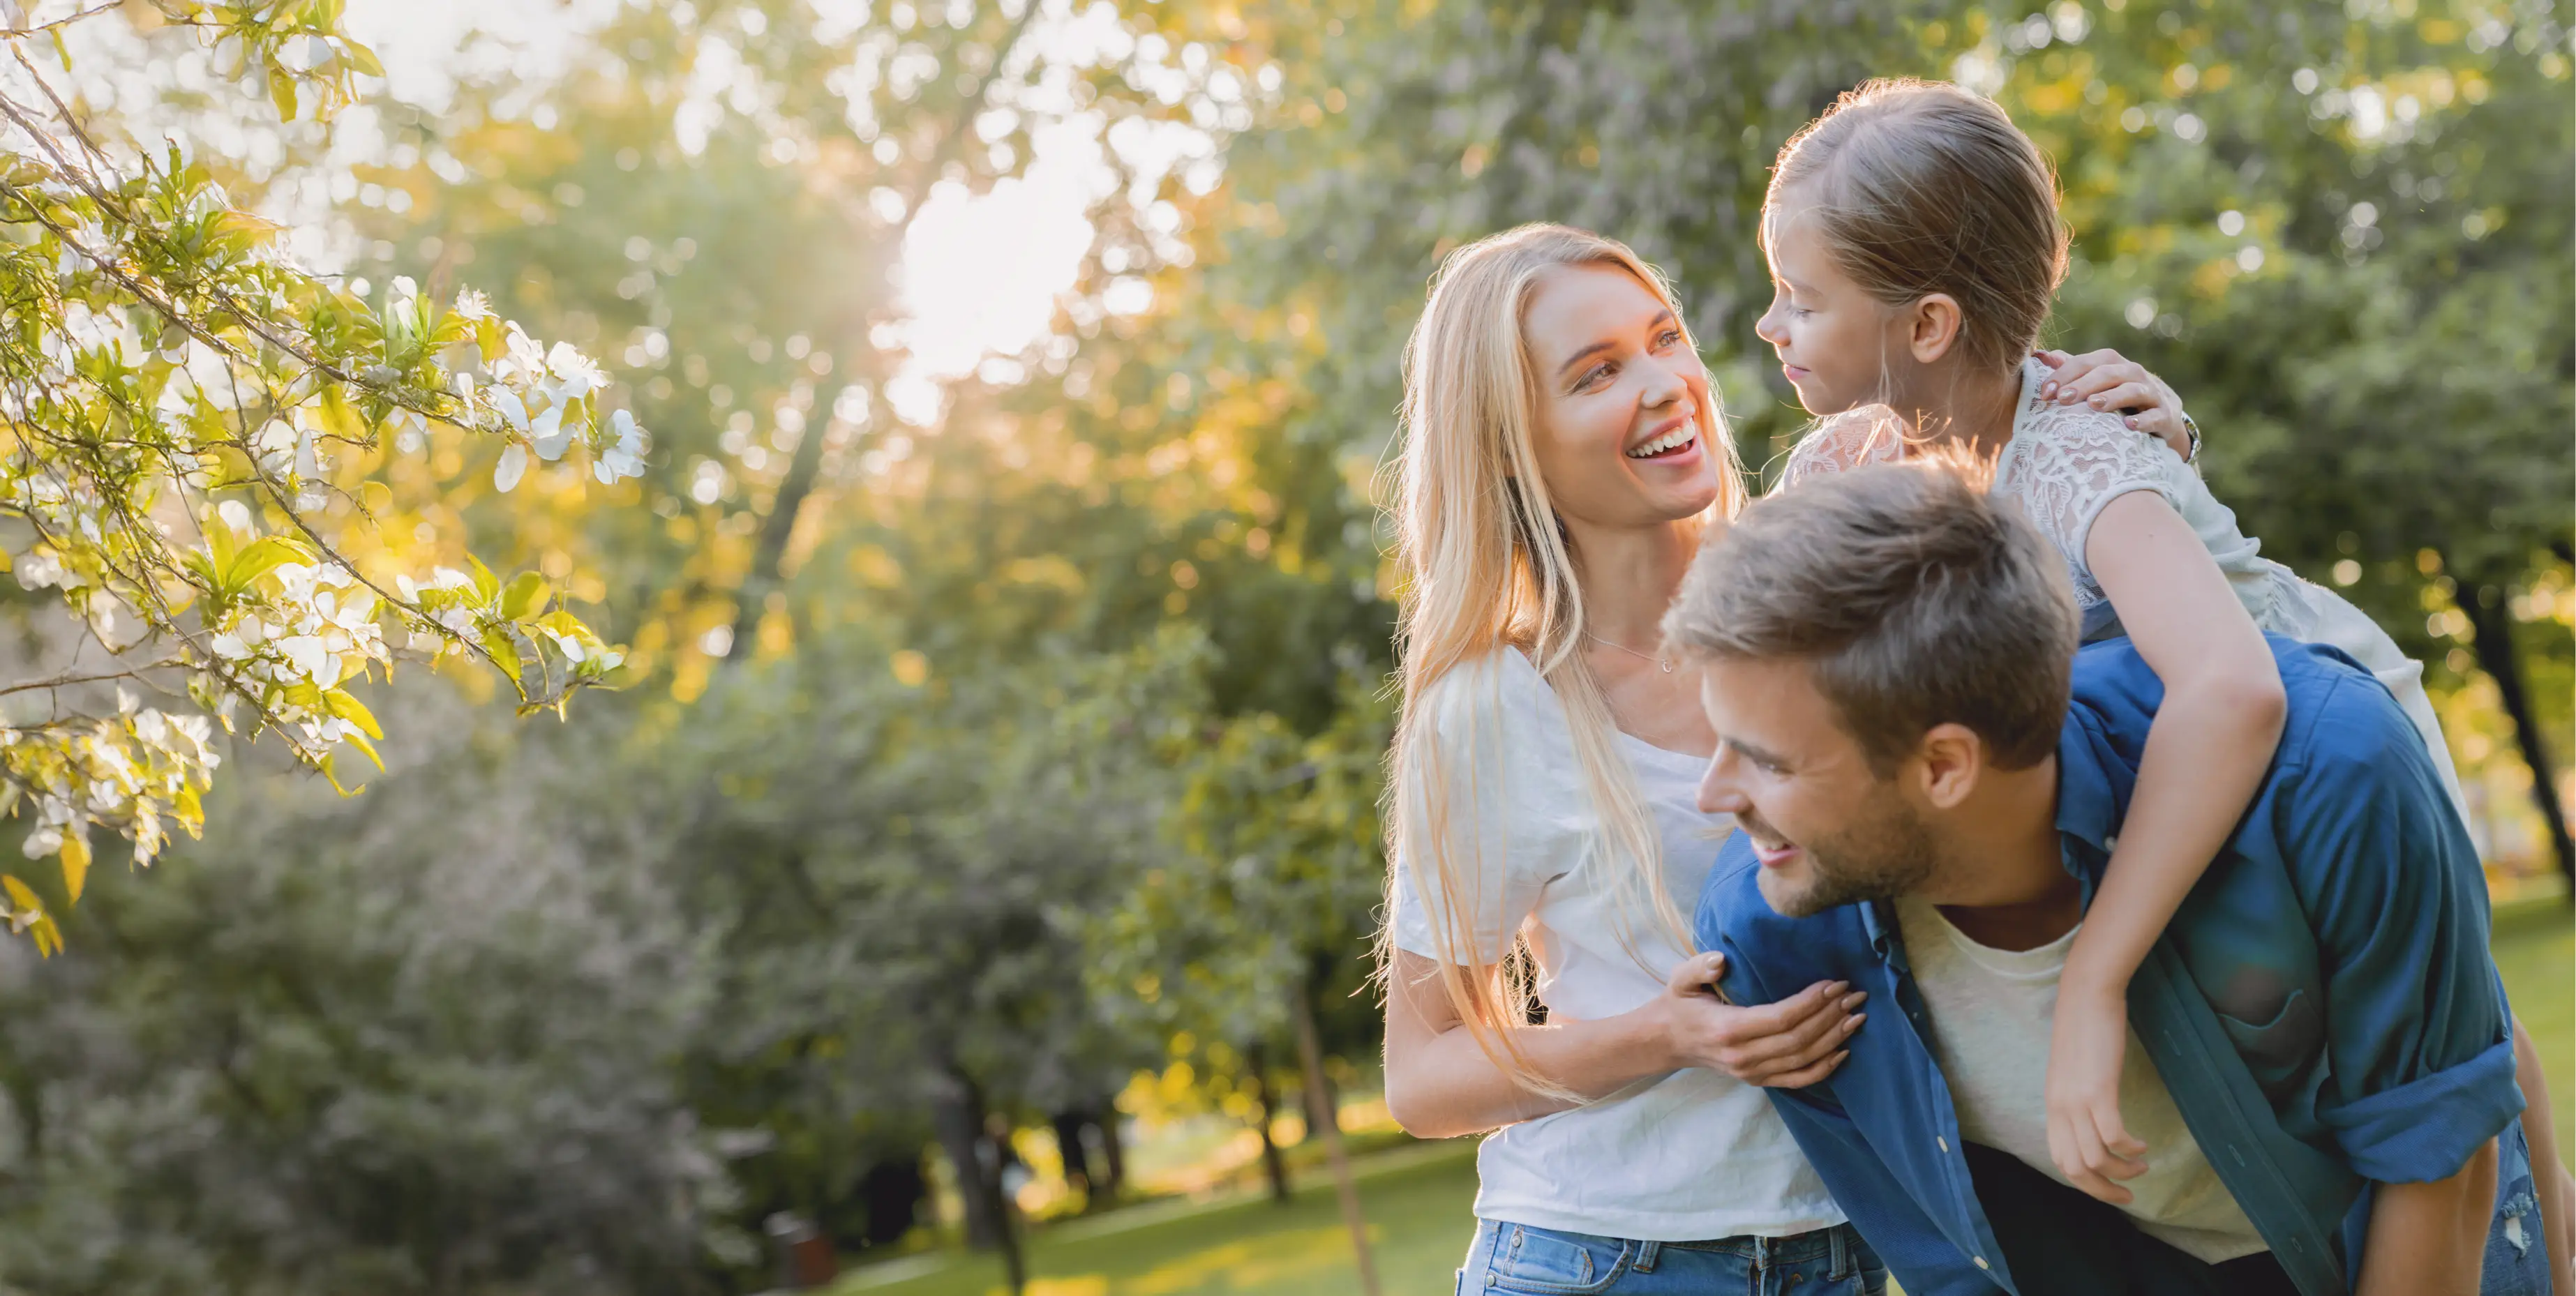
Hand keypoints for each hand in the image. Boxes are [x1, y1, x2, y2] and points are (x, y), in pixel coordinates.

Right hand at [1656, 951, 1864, 1087]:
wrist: (1666, 1042)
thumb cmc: (1679, 1005)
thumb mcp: (1680, 979)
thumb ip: (1698, 967)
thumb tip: (1721, 961)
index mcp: (1728, 1029)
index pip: (1781, 1018)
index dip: (1812, 1002)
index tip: (1834, 984)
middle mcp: (1743, 1056)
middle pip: (1799, 1039)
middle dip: (1831, 1016)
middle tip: (1855, 995)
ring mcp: (1751, 1072)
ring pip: (1803, 1059)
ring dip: (1834, 1038)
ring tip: (1856, 1017)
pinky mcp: (1758, 1081)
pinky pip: (1798, 1080)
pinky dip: (1824, 1068)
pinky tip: (1844, 1051)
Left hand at [2035, 348, 2195, 459]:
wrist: (2163, 414)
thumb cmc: (2119, 395)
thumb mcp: (2097, 380)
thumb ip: (2072, 368)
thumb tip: (2041, 355)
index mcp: (2112, 363)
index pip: (2087, 362)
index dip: (2065, 374)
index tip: (2045, 393)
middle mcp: (2133, 373)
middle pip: (2108, 373)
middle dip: (2083, 385)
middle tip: (2062, 398)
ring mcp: (2152, 393)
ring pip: (2133, 389)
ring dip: (2113, 397)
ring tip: (2093, 405)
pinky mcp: (2165, 415)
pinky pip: (2156, 416)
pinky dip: (2144, 420)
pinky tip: (2129, 426)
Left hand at [2045, 980, 2149, 1203]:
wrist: (2085, 994)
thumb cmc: (2083, 1029)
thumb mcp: (2072, 1071)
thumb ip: (2077, 1097)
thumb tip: (2091, 1119)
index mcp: (2052, 1106)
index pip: (2060, 1160)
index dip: (2085, 1184)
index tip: (2110, 1187)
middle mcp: (2059, 1108)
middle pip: (2075, 1169)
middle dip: (2103, 1191)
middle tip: (2129, 1195)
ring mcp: (2076, 1100)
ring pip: (2095, 1159)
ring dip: (2122, 1171)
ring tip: (2142, 1166)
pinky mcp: (2098, 1089)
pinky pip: (2113, 1135)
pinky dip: (2130, 1148)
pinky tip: (2142, 1144)